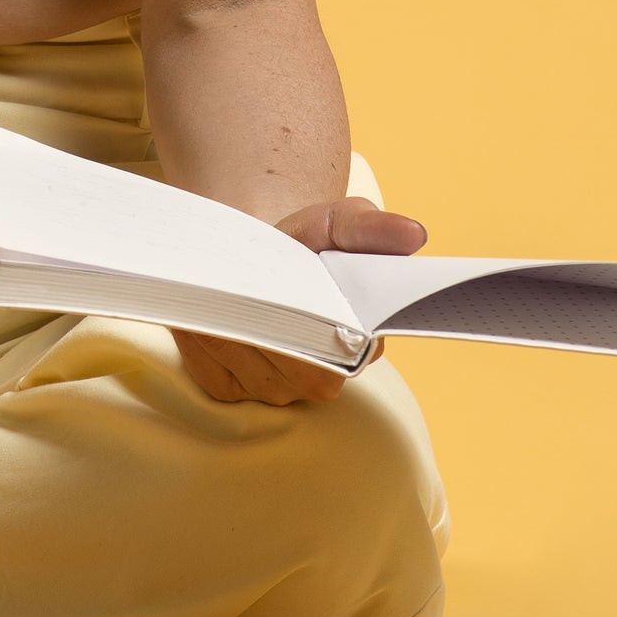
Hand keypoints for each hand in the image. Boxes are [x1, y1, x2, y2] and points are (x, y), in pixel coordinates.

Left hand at [174, 195, 429, 406]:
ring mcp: (275, 391)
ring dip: (230, 316)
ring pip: (245, 356)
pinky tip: (210, 305)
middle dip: (266, 309)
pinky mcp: (229, 389)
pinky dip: (203, 331)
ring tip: (230, 279)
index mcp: (361, 346)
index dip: (317, 311)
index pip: (340, 342)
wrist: (261, 259)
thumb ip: (372, 230)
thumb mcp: (340, 225)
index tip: (303, 278)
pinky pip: (212, 364)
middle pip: (287, 353)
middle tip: (255, 269)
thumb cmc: (308, 246)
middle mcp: (321, 381)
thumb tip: (413, 234)